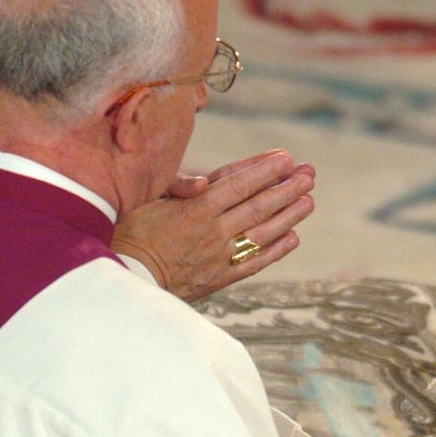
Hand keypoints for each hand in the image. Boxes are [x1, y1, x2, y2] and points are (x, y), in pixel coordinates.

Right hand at [112, 150, 314, 300]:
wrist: (125, 277)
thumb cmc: (130, 232)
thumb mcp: (148, 199)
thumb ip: (178, 185)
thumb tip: (203, 183)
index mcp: (196, 207)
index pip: (239, 183)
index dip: (264, 170)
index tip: (286, 158)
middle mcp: (213, 230)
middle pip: (259, 204)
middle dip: (287, 187)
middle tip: (310, 173)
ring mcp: (219, 255)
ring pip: (263, 231)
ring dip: (289, 215)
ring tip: (309, 201)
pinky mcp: (220, 277)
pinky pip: (255, 262)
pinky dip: (276, 249)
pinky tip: (293, 237)